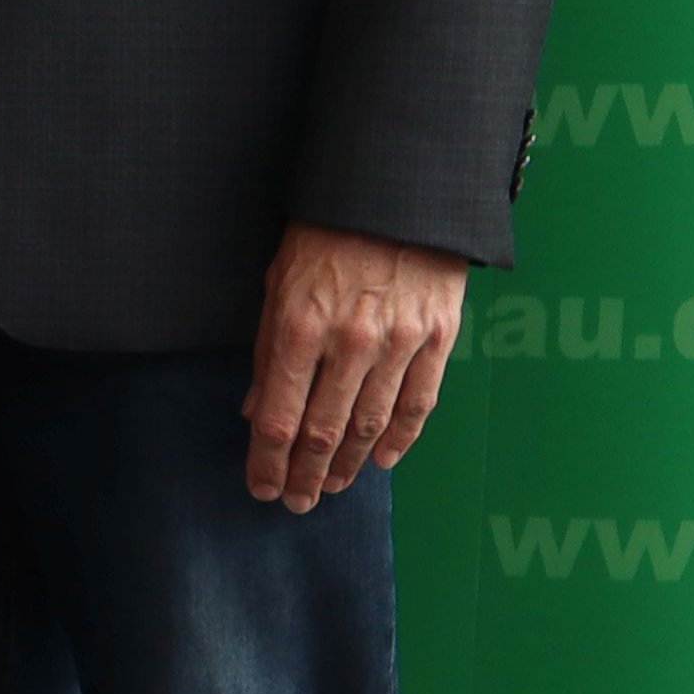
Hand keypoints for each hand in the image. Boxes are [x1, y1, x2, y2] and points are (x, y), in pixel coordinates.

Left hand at [243, 220, 469, 509]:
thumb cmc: (325, 233)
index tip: (260, 488)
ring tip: (332, 488)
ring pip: (370, 425)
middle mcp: (350, 340)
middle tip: (295, 502)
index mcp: (300, 324)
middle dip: (306, 476)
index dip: (267, 461)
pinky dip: (400, 438)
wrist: (398, 191)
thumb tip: (254, 409)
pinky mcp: (438, 337)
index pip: (278, 416)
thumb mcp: (278, 281)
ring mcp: (399, 341)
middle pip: (324, 432)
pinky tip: (382, 460)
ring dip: (349, 466)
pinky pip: (419, 402)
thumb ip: (268, 348)